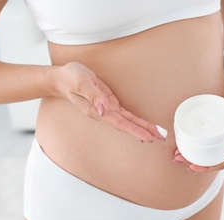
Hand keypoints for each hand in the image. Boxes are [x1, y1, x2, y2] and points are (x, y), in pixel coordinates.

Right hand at [52, 62, 166, 141]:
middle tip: (160, 138)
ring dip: (143, 128)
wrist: (62, 78)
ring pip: (128, 121)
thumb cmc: (70, 78)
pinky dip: (136, 121)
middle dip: (143, 132)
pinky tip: (145, 126)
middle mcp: (103, 113)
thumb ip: (92, 94)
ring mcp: (107, 110)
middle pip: (126, 125)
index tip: (147, 136)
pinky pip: (126, 115)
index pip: (118, 123)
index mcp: (95, 111)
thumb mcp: (80, 81)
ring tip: (158, 134)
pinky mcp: (110, 104)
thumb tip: (103, 109)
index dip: (133, 130)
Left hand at [173, 95, 223, 171]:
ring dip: (191, 156)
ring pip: (206, 155)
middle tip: (178, 158)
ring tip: (177, 154)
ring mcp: (223, 144)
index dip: (206, 168)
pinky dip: (194, 147)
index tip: (192, 167)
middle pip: (211, 161)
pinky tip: (183, 146)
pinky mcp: (217, 138)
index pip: (221, 164)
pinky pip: (205, 146)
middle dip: (193, 163)